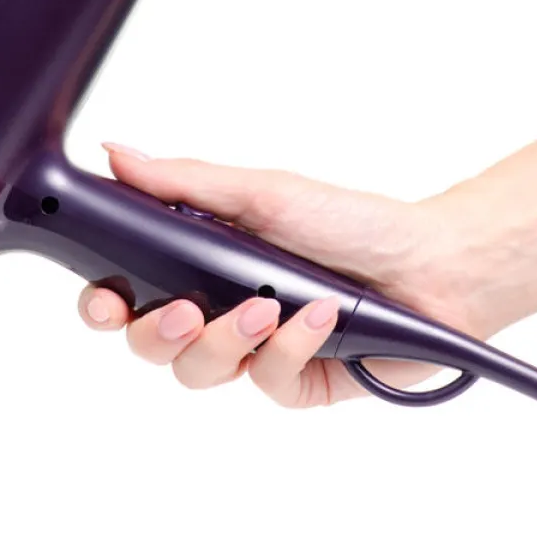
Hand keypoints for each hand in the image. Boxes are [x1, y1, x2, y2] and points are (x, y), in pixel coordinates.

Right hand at [77, 144, 496, 407]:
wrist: (432, 263)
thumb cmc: (353, 221)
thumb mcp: (264, 192)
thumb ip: (185, 182)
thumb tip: (116, 153)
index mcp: (203, 261)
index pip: (130, 293)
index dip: (104, 303)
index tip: (106, 299)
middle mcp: (222, 308)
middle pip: (151, 344)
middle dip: (158, 332)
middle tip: (188, 310)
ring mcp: (257, 351)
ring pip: (199, 372)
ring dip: (227, 340)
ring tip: (268, 306)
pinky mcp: (295, 381)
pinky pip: (267, 382)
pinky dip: (290, 347)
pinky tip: (319, 318)